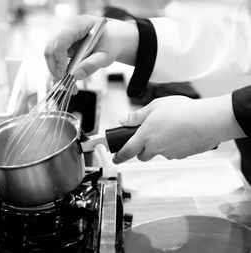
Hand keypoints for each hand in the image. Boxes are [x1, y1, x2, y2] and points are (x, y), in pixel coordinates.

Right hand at [44, 15, 137, 80]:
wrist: (108, 39)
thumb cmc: (108, 43)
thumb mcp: (106, 55)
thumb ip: (93, 64)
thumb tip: (77, 75)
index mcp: (79, 24)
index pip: (61, 41)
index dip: (59, 60)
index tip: (64, 75)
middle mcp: (65, 27)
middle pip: (50, 49)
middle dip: (55, 69)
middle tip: (64, 84)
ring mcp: (60, 36)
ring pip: (49, 56)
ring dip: (56, 72)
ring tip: (68, 86)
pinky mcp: (58, 45)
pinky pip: (53, 59)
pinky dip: (58, 71)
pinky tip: (66, 81)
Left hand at [112, 95, 245, 162]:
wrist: (209, 120)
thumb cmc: (183, 110)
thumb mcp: (155, 106)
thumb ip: (137, 116)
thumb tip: (123, 121)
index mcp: (146, 135)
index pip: (127, 151)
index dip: (119, 156)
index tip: (115, 158)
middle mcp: (156, 147)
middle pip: (142, 155)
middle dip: (141, 149)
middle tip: (147, 137)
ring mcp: (169, 153)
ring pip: (159, 153)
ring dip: (159, 146)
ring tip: (169, 129)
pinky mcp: (182, 155)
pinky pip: (173, 152)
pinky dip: (173, 146)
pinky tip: (180, 133)